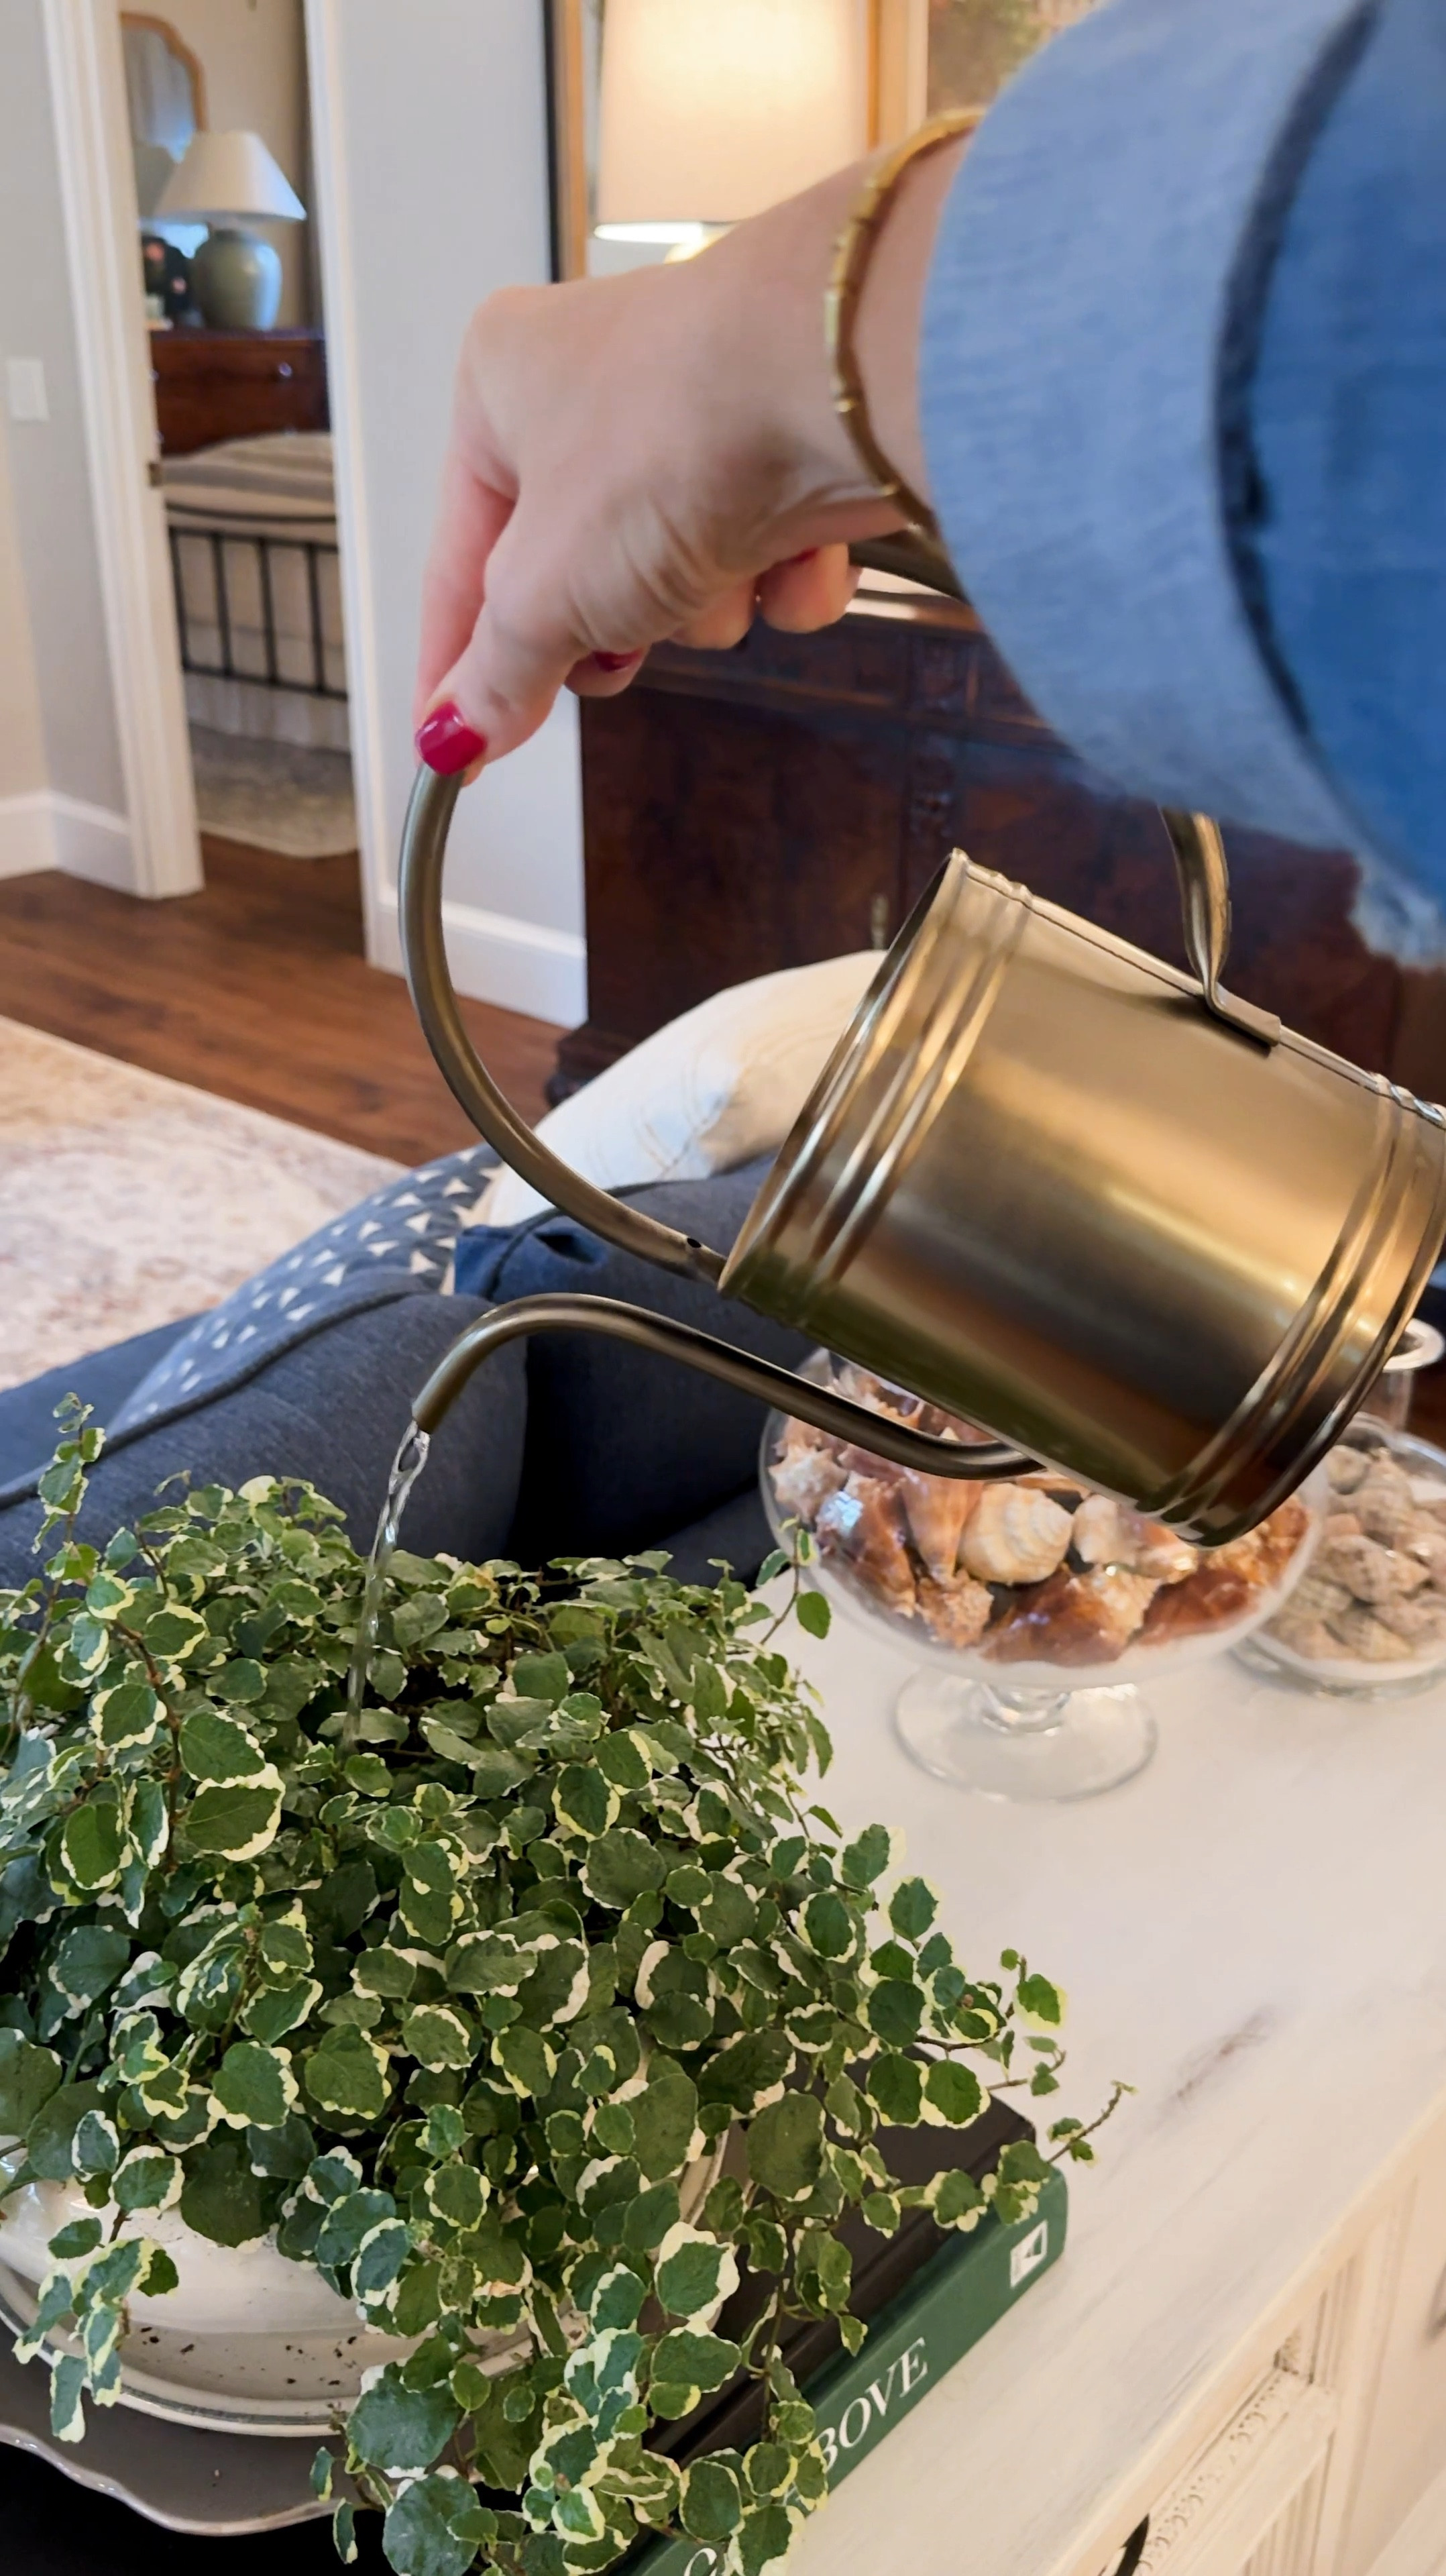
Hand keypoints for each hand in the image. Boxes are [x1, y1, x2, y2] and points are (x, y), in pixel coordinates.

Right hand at [413, 143, 962, 775]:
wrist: (840, 385)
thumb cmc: (669, 438)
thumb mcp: (544, 590)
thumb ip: (497, 671)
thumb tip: (459, 729)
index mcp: (501, 384)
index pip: (460, 559)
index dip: (455, 666)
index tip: (454, 742)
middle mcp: (598, 385)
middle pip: (576, 574)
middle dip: (611, 623)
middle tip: (620, 636)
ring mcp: (699, 414)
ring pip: (676, 579)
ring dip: (702, 606)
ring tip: (719, 568)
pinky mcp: (789, 447)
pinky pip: (764, 561)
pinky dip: (781, 579)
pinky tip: (794, 552)